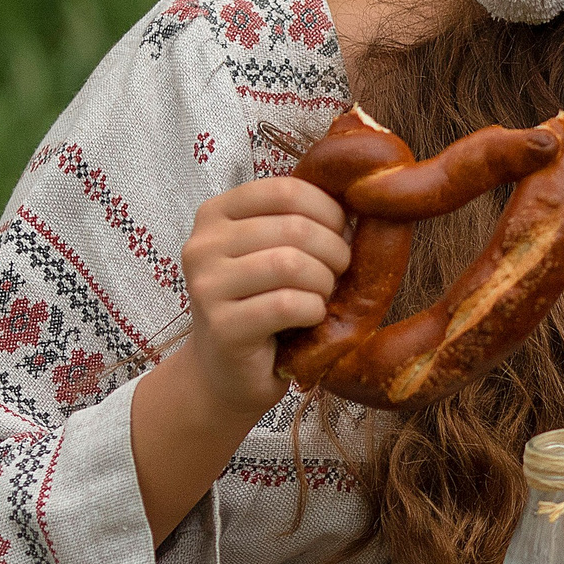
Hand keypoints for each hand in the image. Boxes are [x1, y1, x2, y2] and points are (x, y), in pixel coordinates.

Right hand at [176, 177, 353, 418]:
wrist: (227, 372)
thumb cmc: (262, 303)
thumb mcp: (275, 251)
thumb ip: (301, 220)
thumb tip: (360, 197)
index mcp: (216, 214)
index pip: (285, 190)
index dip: (328, 211)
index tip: (341, 235)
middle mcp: (202, 245)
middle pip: (294, 228)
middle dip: (333, 252)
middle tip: (338, 275)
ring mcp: (206, 286)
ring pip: (291, 264)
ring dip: (324, 283)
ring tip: (322, 296)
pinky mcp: (222, 327)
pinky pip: (287, 304)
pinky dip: (314, 311)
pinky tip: (310, 318)